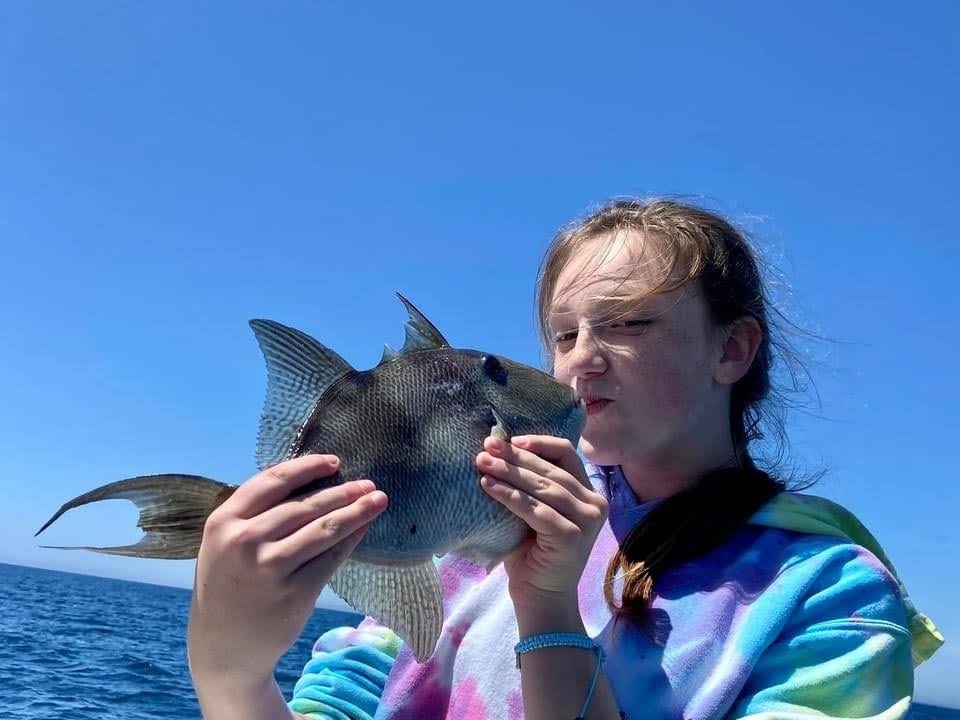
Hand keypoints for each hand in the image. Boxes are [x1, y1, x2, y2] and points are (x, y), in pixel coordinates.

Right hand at [187, 454, 387, 687]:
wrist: (223, 647)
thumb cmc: (229, 585)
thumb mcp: (224, 543)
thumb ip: (253, 513)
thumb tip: (306, 477)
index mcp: (223, 522)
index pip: (273, 481)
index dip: (308, 468)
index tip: (334, 462)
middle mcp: (244, 542)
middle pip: (304, 505)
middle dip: (342, 491)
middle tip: (368, 484)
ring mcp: (269, 568)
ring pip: (324, 529)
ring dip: (356, 511)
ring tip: (378, 500)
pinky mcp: (294, 593)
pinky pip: (331, 558)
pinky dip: (351, 540)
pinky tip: (364, 529)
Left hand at [476, 436, 607, 614]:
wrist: (541, 601)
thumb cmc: (532, 555)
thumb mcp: (534, 512)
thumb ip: (529, 486)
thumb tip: (497, 449)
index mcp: (589, 494)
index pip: (567, 454)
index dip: (538, 443)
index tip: (508, 440)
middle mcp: (595, 505)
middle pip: (551, 469)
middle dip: (515, 456)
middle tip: (486, 446)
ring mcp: (587, 521)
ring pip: (544, 487)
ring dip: (509, 472)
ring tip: (481, 462)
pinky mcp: (572, 537)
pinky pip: (535, 509)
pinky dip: (509, 495)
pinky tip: (487, 486)